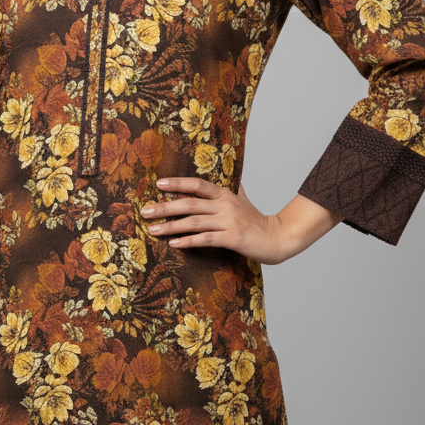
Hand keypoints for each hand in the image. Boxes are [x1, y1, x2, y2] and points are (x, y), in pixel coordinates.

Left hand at [141, 178, 339, 265]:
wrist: (278, 237)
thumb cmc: (258, 221)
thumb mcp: (244, 201)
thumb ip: (235, 191)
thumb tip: (234, 181)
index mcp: (225, 194)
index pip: (197, 185)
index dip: (178, 183)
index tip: (159, 184)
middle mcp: (224, 205)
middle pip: (189, 203)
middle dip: (165, 207)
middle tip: (146, 212)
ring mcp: (228, 221)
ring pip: (193, 222)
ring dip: (170, 226)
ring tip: (153, 230)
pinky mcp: (231, 238)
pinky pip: (205, 239)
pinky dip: (188, 241)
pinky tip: (174, 244)